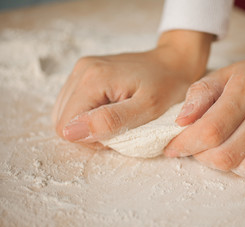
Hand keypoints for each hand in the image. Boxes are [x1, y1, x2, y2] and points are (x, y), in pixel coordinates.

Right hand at [52, 30, 212, 146]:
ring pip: (66, 112)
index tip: (117, 131)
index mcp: (93, 79)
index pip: (65, 126)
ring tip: (117, 116)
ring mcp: (82, 68)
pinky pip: (75, 102)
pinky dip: (90, 113)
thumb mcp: (147, 109)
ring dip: (89, 122)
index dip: (90, 138)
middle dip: (89, 131)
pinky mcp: (87, 71)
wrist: (173, 62)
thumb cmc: (167, 86)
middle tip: (120, 125)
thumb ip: (110, 121)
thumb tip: (71, 132)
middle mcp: (82, 70)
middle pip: (62, 119)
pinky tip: (111, 108)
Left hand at [165, 45, 244, 181]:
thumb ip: (200, 94)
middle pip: (228, 155)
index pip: (210, 130)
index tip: (172, 149)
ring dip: (235, 168)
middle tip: (202, 149)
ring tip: (231, 152)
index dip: (185, 144)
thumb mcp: (226, 74)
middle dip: (205, 158)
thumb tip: (180, 121)